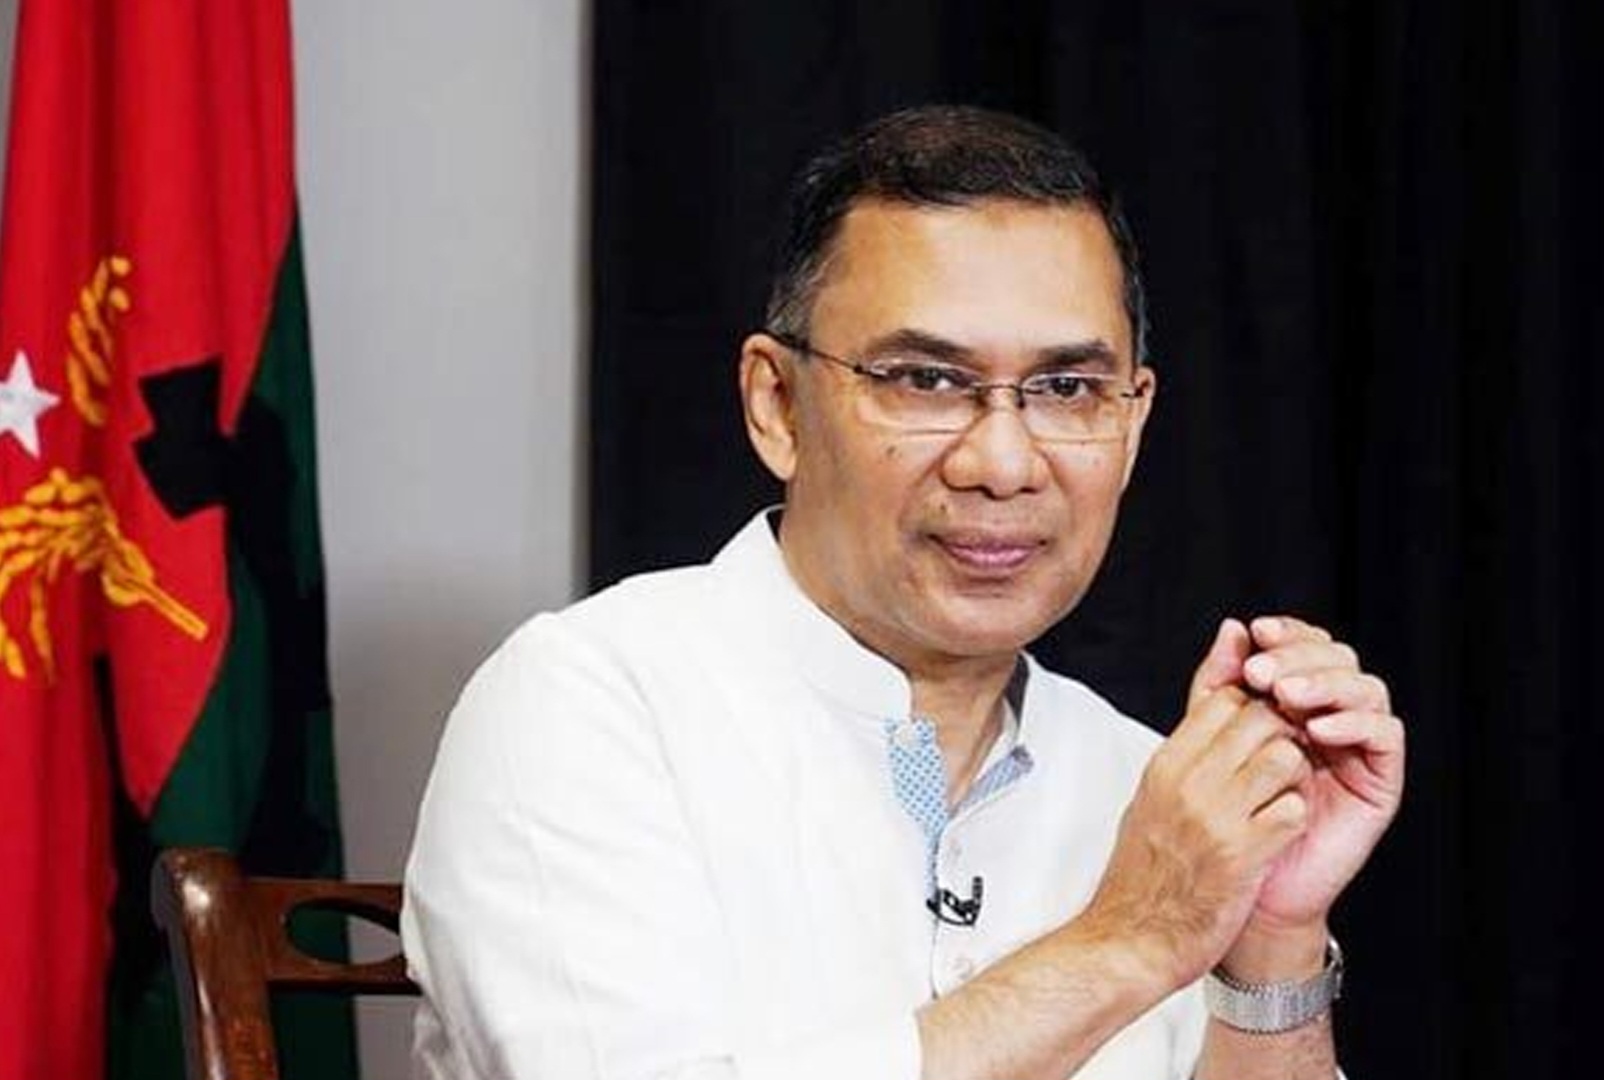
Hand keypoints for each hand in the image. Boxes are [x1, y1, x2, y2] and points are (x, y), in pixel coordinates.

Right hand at [1080, 621, 1316, 987]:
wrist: (1130, 939)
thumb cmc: (1146, 869)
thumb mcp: (1155, 793)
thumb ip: (1188, 741)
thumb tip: (1212, 689)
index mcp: (1165, 763)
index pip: (1225, 698)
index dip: (1256, 707)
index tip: (1264, 731)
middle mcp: (1187, 782)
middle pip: (1261, 717)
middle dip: (1285, 732)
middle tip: (1285, 762)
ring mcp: (1214, 817)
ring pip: (1285, 757)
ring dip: (1295, 775)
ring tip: (1281, 797)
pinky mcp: (1242, 856)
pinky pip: (1292, 810)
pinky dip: (1295, 817)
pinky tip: (1281, 832)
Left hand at [1208, 616, 1406, 937]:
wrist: (1249, 882)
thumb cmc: (1229, 812)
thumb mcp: (1212, 737)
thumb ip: (1219, 685)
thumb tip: (1232, 628)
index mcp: (1298, 699)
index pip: (1305, 646)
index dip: (1287, 633)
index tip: (1256, 632)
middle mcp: (1335, 714)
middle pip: (1339, 659)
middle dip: (1302, 657)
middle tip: (1264, 672)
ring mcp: (1361, 744)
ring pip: (1366, 689)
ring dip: (1326, 684)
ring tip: (1288, 695)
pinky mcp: (1381, 777)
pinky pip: (1385, 734)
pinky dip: (1355, 722)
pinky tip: (1319, 729)